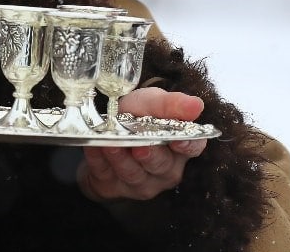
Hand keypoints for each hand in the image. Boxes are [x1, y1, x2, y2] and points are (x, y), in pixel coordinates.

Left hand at [78, 88, 206, 201]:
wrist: (104, 128)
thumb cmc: (135, 116)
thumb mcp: (151, 102)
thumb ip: (170, 104)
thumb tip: (196, 105)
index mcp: (180, 146)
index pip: (193, 147)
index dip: (187, 145)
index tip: (179, 140)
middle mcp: (165, 169)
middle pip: (161, 165)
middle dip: (150, 155)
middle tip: (139, 145)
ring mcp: (141, 182)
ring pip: (133, 174)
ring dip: (120, 158)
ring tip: (111, 143)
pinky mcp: (113, 187)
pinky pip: (106, 174)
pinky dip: (99, 160)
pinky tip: (93, 147)